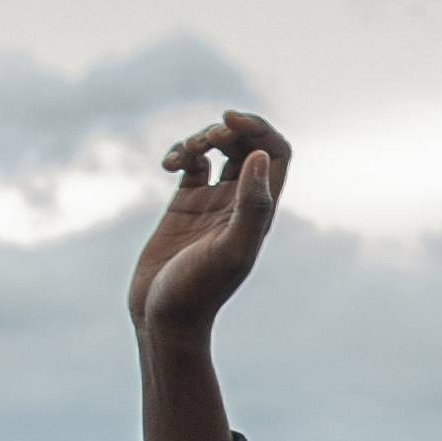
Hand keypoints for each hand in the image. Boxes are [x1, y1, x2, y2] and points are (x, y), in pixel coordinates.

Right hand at [129, 109, 289, 343]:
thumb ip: (251, 206)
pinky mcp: (184, 207)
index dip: (260, 128)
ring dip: (202, 138)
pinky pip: (190, 165)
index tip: (228, 121)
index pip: (277, 153)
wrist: (164, 319)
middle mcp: (240, 204)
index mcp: (261, 211)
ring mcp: (212, 204)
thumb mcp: (230, 251)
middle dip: (230, 130)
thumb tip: (260, 156)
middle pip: (249, 146)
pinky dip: (180, 153)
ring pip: (218, 151)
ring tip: (186, 154)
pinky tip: (168, 165)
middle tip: (210, 139)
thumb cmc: (198, 291)